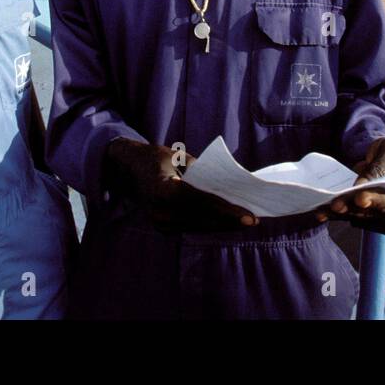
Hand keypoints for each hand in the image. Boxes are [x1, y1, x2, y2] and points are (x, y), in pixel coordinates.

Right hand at [106, 139, 257, 232]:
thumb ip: (203, 172)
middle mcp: (158, 210)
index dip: (226, 210)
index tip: (248, 215)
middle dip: (229, 220)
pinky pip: (192, 227)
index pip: (200, 202)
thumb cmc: (158, 157)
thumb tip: (231, 188)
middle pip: (202, 219)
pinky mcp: (162, 227)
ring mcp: (159, 222)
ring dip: (223, 225)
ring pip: (199, 226)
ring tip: (245, 222)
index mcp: (161, 188)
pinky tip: (227, 222)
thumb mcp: (180, 157)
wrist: (130, 168)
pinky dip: (210, 224)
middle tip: (254, 220)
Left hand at [315, 138, 384, 233]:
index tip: (360, 197)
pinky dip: (337, 215)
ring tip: (324, 209)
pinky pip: (352, 217)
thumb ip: (379, 166)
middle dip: (356, 209)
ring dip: (343, 213)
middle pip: (379, 213)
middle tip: (337, 205)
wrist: (384, 158)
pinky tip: (321, 212)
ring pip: (363, 217)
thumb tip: (361, 185)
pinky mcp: (370, 216)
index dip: (379, 201)